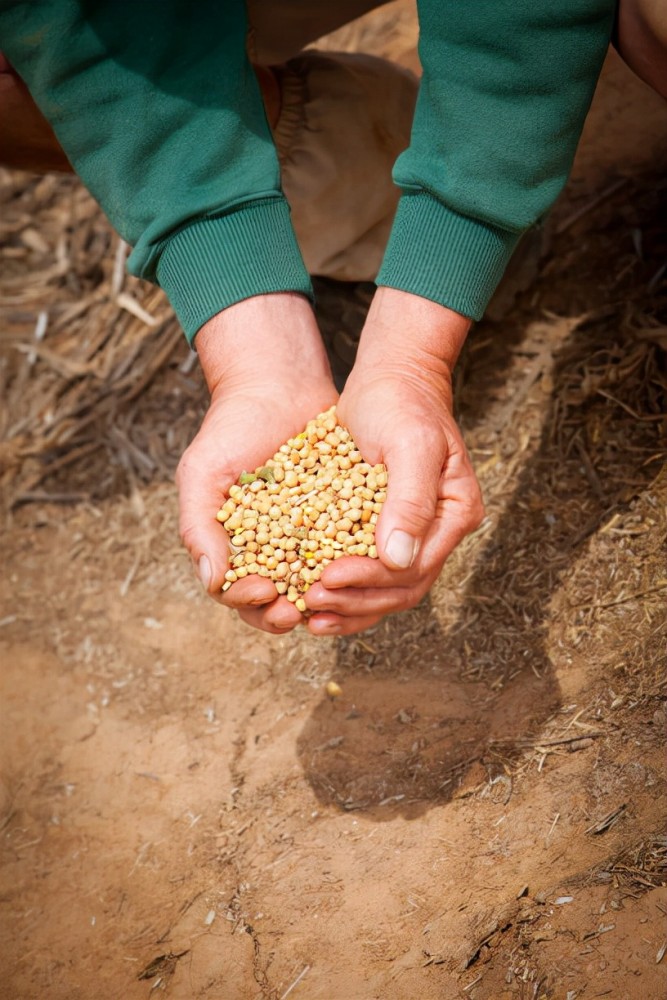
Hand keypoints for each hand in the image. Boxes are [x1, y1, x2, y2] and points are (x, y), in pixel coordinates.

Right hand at [176, 293, 337, 633]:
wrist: (277, 387)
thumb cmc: (230, 430)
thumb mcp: (203, 474)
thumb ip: (198, 526)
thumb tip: (211, 581)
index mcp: (235, 548)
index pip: (237, 593)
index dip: (249, 602)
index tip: (263, 592)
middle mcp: (273, 549)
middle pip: (278, 600)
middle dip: (286, 612)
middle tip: (298, 610)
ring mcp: (309, 536)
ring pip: (316, 582)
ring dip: (323, 597)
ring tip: (331, 594)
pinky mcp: (342, 517)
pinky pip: (349, 548)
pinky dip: (353, 561)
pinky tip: (360, 563)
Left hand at [303, 287, 483, 634]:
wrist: (390, 378)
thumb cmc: (401, 404)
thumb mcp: (410, 444)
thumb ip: (409, 501)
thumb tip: (399, 560)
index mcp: (455, 514)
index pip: (414, 568)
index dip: (370, 580)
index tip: (327, 577)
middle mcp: (438, 532)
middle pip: (401, 588)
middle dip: (356, 601)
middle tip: (311, 601)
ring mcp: (413, 534)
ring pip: (384, 589)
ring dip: (347, 606)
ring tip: (308, 614)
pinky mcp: (384, 529)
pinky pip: (366, 571)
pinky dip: (342, 589)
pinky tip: (309, 597)